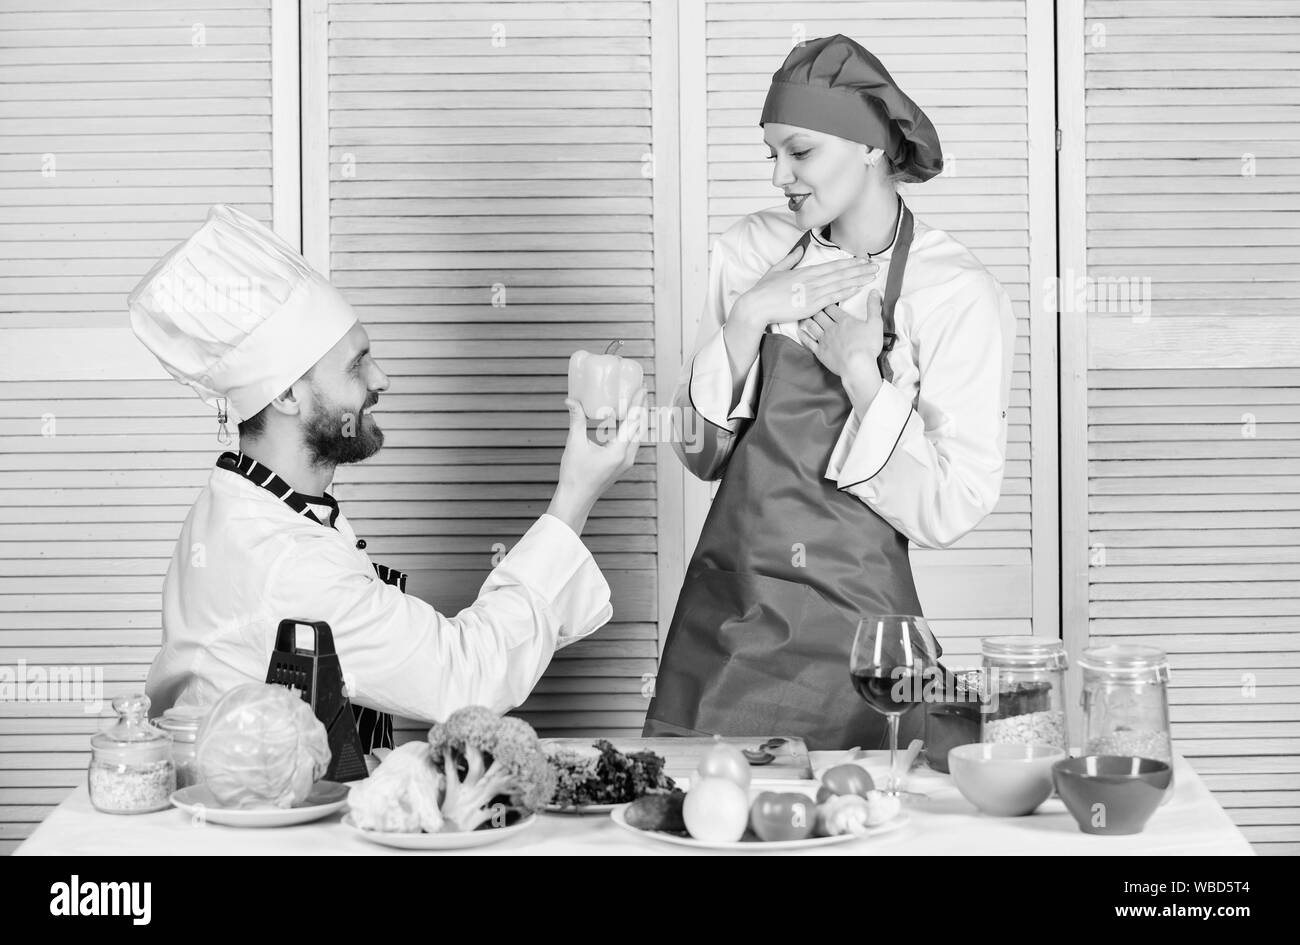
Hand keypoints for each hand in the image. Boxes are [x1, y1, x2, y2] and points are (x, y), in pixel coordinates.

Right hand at [548, 388, 647, 535]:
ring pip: (637, 436)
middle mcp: (627, 456)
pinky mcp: (621, 465)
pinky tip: (624, 422)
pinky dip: (630, 429)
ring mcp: (626, 462)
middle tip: (641, 391)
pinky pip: (631, 443)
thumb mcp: (575, 444)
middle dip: (641, 408)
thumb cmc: (575, 476)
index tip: (642, 388)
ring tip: (635, 403)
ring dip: (637, 419)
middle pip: (640, 427)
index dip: (638, 403)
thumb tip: (571, 401)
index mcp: (619, 450)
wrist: (575, 500)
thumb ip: (576, 421)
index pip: (633, 421)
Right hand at [732, 244, 877, 329]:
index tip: (862, 260)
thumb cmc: (764, 290)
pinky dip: (846, 291)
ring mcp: (812, 292)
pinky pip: (833, 297)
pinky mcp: (811, 305)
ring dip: (858, 278)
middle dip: (859, 269)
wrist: (757, 305)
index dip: (849, 262)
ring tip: (871, 275)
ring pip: (840, 283)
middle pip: (841, 272)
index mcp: (805, 271)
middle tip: (875, 265)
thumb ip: (790, 259)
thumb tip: (800, 249)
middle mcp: (812, 280)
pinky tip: (858, 287)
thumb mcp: (776, 269)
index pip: (832, 265)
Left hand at [798, 294, 884, 414]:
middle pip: (820, 315)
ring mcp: (824, 340)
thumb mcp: (875, 323)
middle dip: (816, 309)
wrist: (857, 366)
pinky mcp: (820, 352)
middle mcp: (831, 328)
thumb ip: (874, 307)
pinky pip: (808, 342)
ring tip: (806, 316)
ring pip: (812, 326)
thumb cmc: (868, 346)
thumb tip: (874, 291)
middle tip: (813, 306)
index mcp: (844, 320)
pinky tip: (799, 332)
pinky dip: (803, 336)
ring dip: (809, 320)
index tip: (824, 299)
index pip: (832, 307)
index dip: (827, 302)